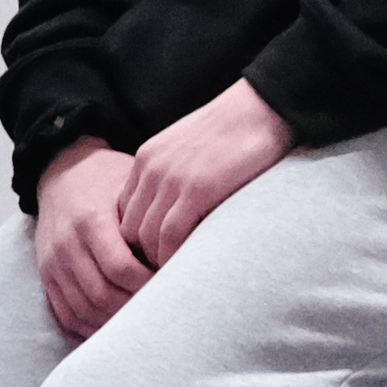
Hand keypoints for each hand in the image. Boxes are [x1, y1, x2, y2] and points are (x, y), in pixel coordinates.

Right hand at [32, 140, 152, 341]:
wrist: (62, 173)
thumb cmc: (108, 181)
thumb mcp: (131, 187)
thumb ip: (154, 215)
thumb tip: (192, 248)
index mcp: (90, 220)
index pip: (121, 268)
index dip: (148, 284)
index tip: (171, 287)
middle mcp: (66, 245)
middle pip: (101, 295)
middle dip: (133, 310)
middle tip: (161, 312)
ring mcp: (52, 264)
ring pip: (82, 311)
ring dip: (113, 324)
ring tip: (142, 324)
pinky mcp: (46, 277)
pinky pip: (65, 315)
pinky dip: (88, 329)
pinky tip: (113, 330)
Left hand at [117, 82, 296, 268]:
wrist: (262, 107)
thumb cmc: (236, 132)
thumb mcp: (191, 150)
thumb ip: (175, 176)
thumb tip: (179, 212)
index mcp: (147, 159)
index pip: (124, 213)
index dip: (136, 241)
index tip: (155, 259)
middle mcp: (151, 170)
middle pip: (128, 230)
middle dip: (142, 258)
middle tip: (164, 278)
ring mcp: (171, 180)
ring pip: (145, 238)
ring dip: (157, 263)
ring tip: (176, 279)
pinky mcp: (196, 190)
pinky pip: (170, 236)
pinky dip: (173, 258)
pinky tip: (188, 268)